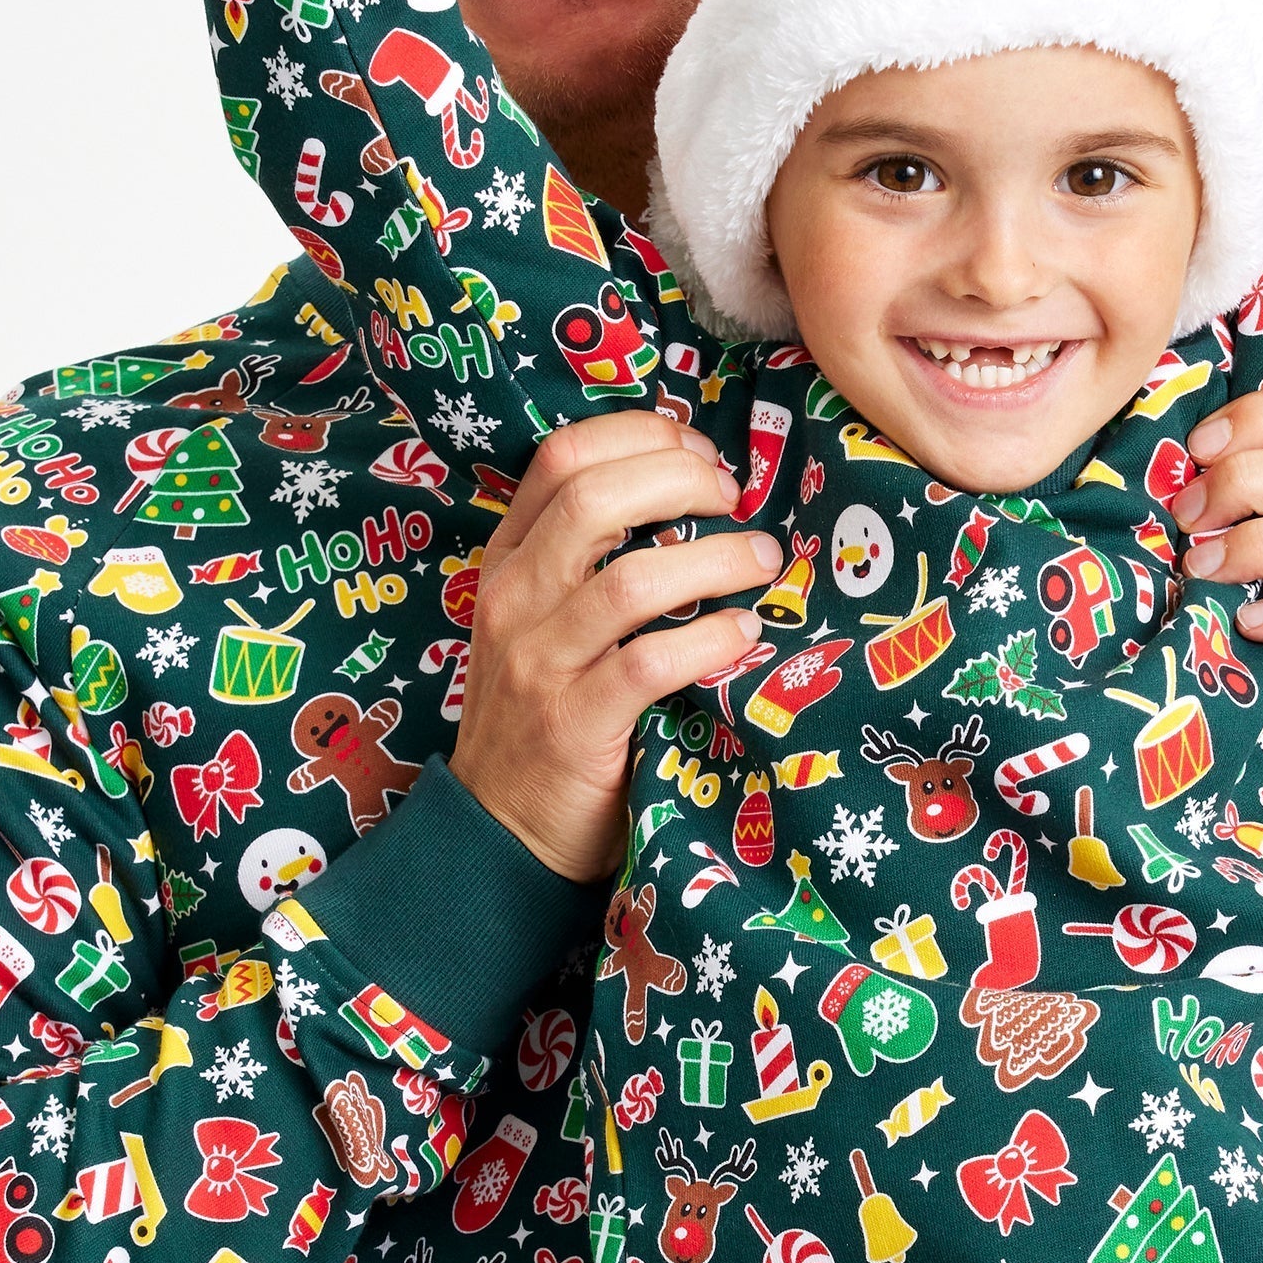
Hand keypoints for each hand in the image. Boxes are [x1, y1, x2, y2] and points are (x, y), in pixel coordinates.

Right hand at [448, 417, 784, 881]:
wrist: (500, 828)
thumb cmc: (544, 712)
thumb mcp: (543, 621)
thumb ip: (591, 560)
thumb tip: (695, 490)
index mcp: (508, 561)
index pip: (562, 457)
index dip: (642, 435)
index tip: (701, 450)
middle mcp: (515, 601)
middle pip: (594, 498)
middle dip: (681, 479)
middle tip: (736, 498)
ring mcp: (540, 664)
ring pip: (632, 581)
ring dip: (715, 560)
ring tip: (762, 560)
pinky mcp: (574, 725)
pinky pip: (650, 664)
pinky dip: (710, 641)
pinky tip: (745, 634)